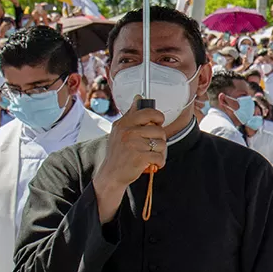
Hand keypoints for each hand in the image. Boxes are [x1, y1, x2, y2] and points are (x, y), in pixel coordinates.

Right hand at [91, 97, 166, 223]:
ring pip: (161, 143)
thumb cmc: (118, 152)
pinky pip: (160, 156)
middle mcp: (127, 132)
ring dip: (160, 152)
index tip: (158, 122)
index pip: (148, 112)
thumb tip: (139, 97)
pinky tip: (152, 163)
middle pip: (159, 130)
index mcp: (123, 123)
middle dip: (160, 139)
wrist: (111, 174)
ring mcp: (133, 144)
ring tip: (150, 155)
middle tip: (152, 145)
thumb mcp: (120, 131)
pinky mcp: (140, 157)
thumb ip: (131, 114)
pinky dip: (159, 162)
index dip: (158, 116)